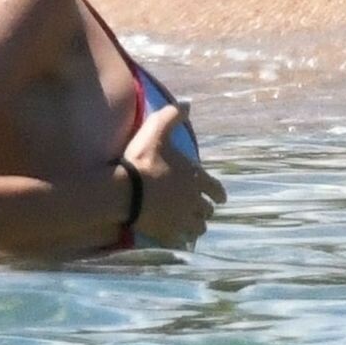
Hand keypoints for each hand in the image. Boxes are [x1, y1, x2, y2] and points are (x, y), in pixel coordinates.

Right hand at [122, 102, 225, 245]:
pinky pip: (181, 241)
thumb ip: (173, 115)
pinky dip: (182, 239)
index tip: (220, 198)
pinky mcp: (168, 234)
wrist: (125, 192)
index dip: (218, 194)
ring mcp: (181, 220)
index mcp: (195, 179)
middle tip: (203, 210)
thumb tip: (189, 103)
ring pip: (197, 228)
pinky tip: (178, 239)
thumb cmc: (142, 160)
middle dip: (205, 210)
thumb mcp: (157, 130)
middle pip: (206, 211)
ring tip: (192, 226)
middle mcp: (193, 202)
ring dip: (196, 226)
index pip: (216, 189)